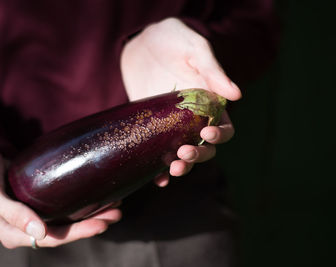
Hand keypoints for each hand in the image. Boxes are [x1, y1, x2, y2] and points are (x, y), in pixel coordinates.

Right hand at [0, 147, 121, 248]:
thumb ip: (12, 213)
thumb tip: (39, 234)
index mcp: (13, 234)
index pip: (52, 240)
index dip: (78, 234)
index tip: (101, 224)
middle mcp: (27, 229)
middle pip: (65, 232)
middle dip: (92, 224)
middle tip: (116, 213)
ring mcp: (35, 216)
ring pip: (68, 221)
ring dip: (92, 215)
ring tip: (116, 207)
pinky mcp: (41, 202)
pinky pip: (65, 208)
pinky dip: (83, 204)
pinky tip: (99, 197)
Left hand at [120, 18, 241, 185]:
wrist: (141, 42)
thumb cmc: (173, 40)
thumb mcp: (195, 50)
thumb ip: (213, 71)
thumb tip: (238, 94)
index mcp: (210, 102)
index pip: (224, 127)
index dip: (219, 135)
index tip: (207, 132)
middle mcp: (193, 118)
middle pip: (204, 147)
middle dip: (198, 155)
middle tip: (184, 153)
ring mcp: (171, 125)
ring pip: (182, 153)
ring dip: (182, 166)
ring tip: (172, 170)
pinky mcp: (151, 128)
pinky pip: (157, 151)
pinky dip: (157, 168)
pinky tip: (156, 178)